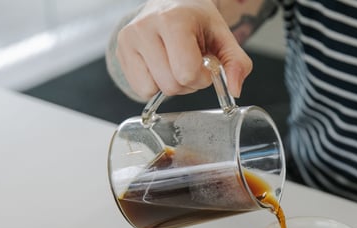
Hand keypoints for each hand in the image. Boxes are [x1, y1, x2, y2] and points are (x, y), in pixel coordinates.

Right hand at [115, 0, 251, 99]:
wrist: (172, 4)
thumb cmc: (197, 21)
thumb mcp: (223, 37)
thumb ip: (236, 63)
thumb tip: (234, 90)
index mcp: (174, 19)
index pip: (187, 72)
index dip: (202, 77)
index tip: (205, 64)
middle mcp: (146, 26)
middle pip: (171, 85)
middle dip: (188, 82)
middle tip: (190, 64)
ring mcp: (129, 39)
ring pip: (154, 90)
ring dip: (171, 86)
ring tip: (175, 64)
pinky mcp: (120, 52)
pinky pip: (140, 89)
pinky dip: (155, 86)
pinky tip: (162, 67)